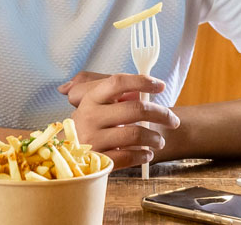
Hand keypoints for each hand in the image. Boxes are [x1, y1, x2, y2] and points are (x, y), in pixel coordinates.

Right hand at [62, 73, 178, 167]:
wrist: (67, 155)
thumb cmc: (90, 125)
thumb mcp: (97, 104)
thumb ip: (116, 93)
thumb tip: (141, 91)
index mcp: (91, 98)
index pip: (118, 82)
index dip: (142, 81)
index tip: (160, 85)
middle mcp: (89, 116)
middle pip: (135, 109)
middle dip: (161, 114)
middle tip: (172, 120)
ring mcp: (91, 139)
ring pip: (135, 134)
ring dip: (154, 137)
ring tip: (159, 140)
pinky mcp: (97, 159)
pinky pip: (128, 156)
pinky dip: (143, 155)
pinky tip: (147, 153)